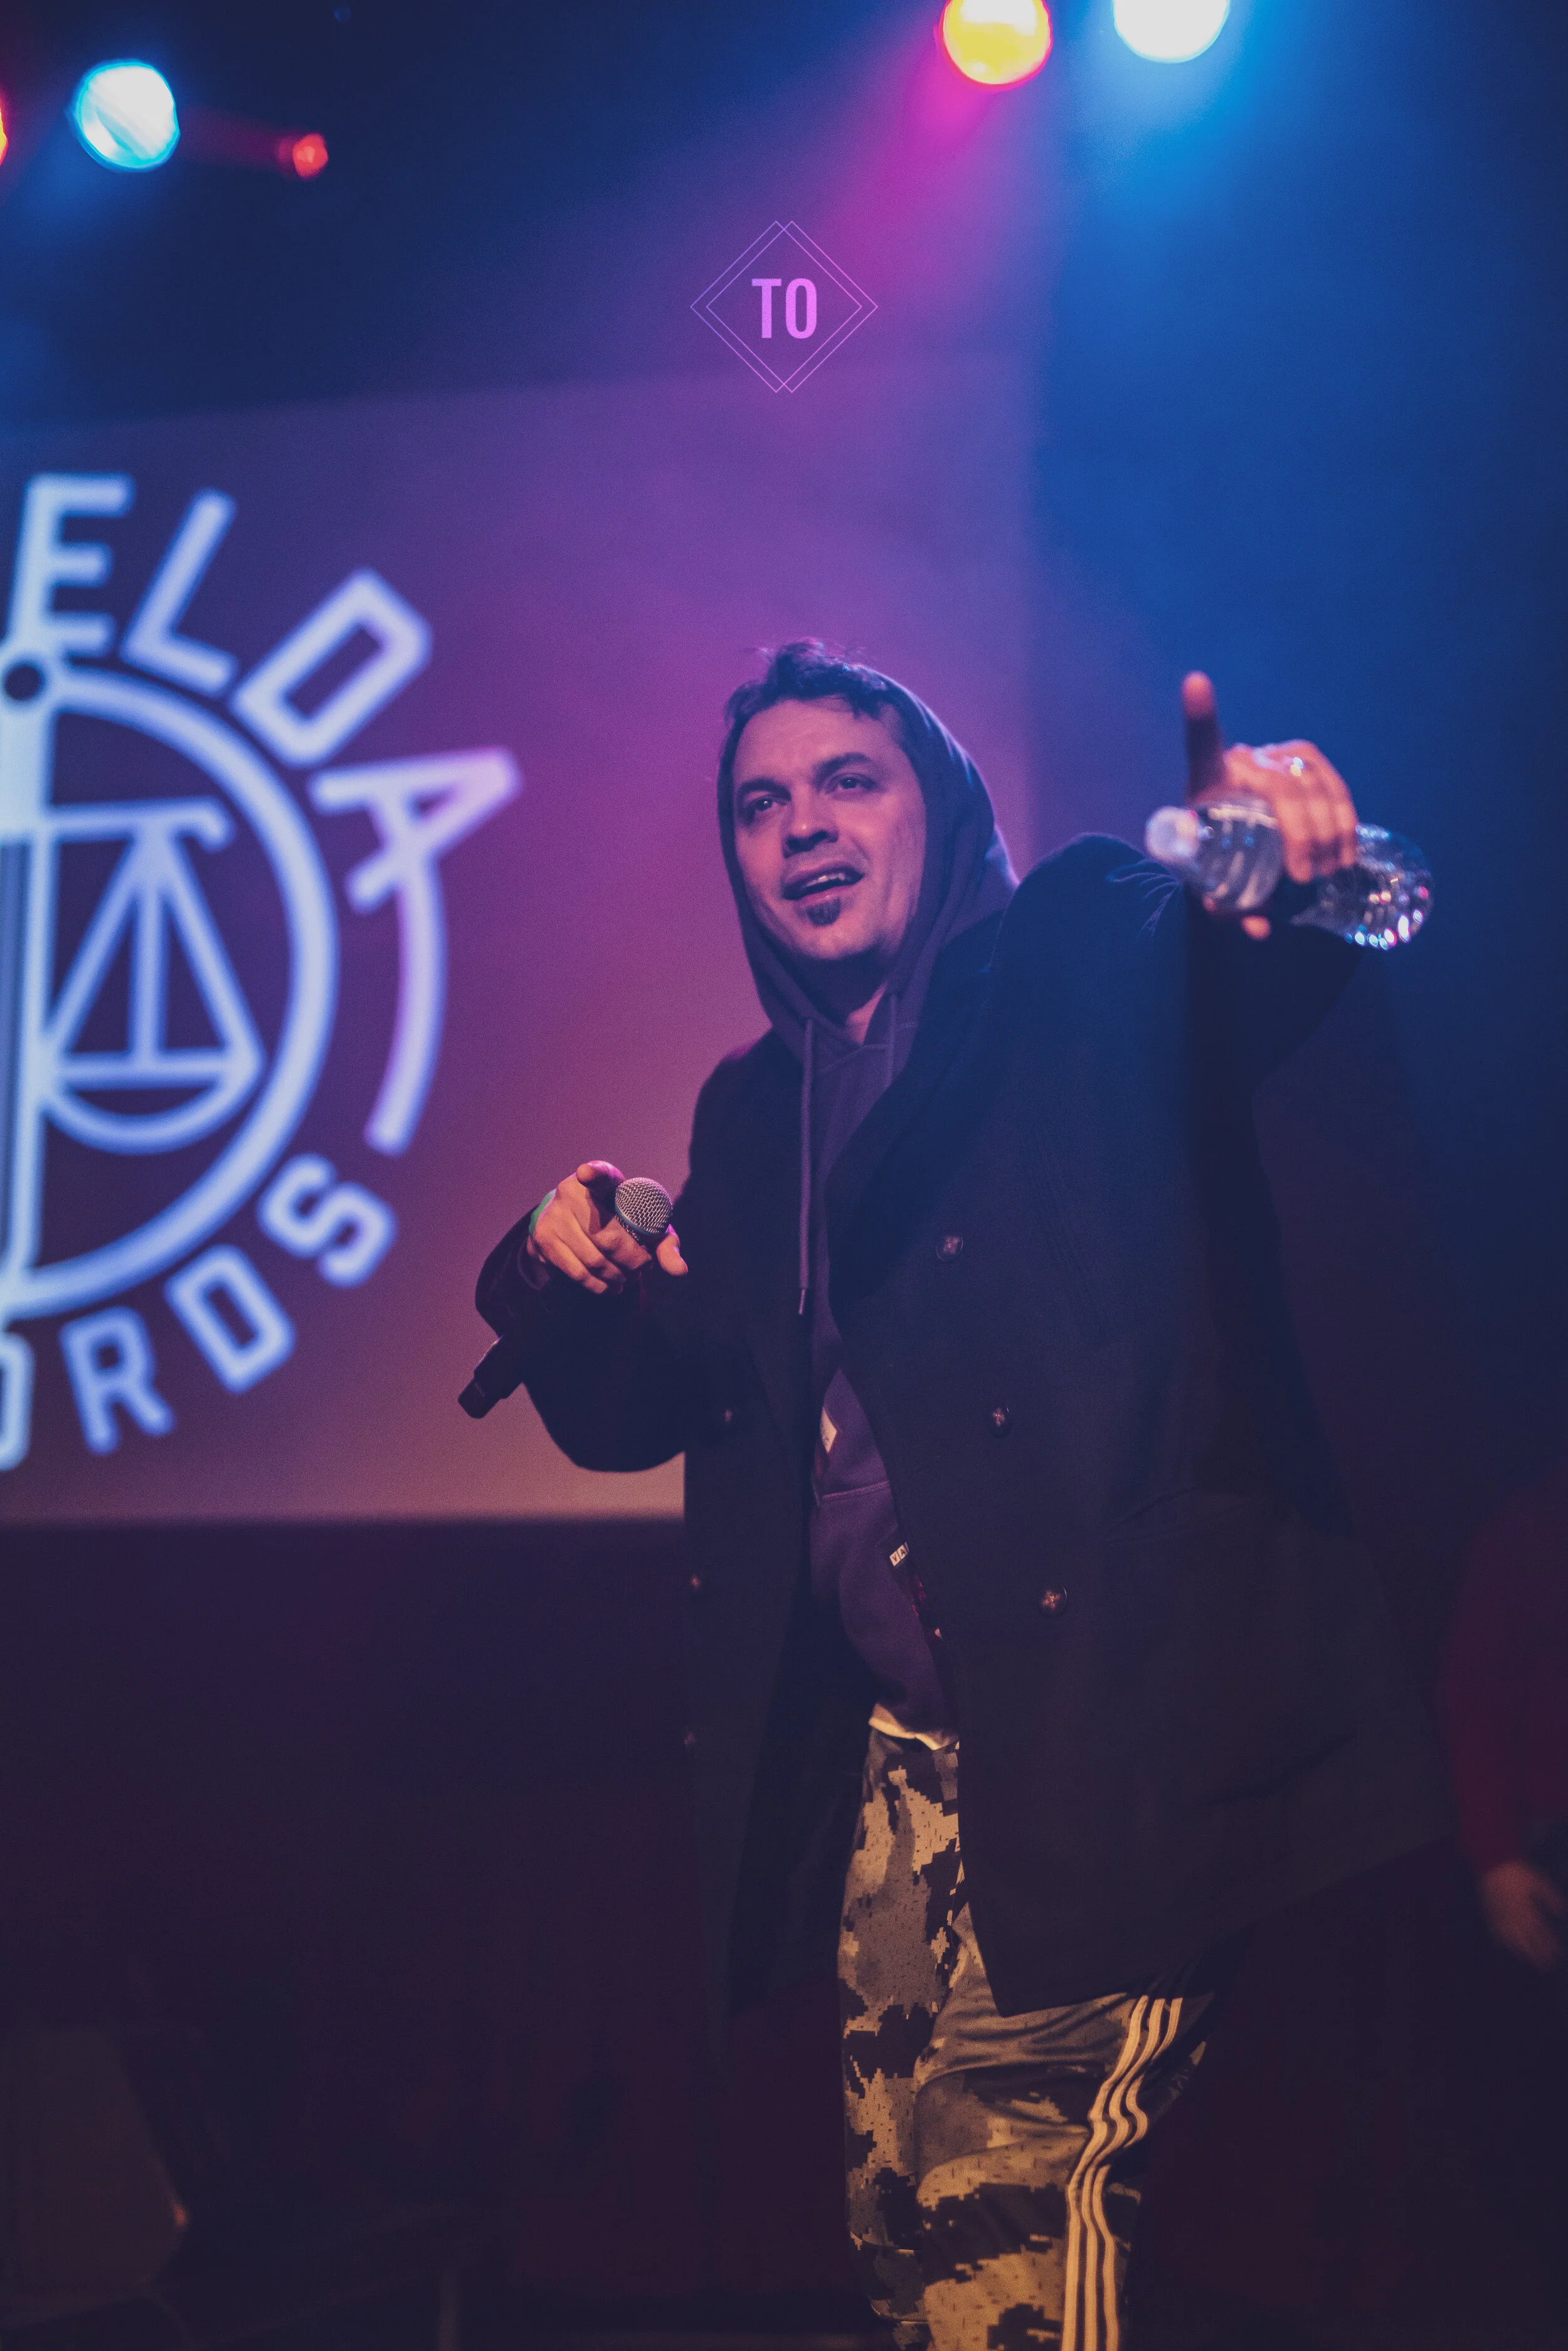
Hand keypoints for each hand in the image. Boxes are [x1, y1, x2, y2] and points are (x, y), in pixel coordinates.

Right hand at [525, 1161, 687, 1293]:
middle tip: (642, 1268)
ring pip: (593, 1260)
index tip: (587, 1173)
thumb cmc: (621, 1219)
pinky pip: (577, 1272)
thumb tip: (680, 1271)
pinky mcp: (544, 1240)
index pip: (598, 1174)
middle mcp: (572, 1192)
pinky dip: (598, 1285)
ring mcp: (554, 1216)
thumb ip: (665, 1243)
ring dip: (617, 1276)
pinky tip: (612, 1285)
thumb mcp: (646, 1223)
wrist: (575, 1218)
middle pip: (607, 1238)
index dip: (593, 1173)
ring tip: (628, 1277)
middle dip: (631, 1261)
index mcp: (603, 1179)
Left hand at [1182, 672, 1359, 938]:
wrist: (1232, 845)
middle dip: (1299, 833)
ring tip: (1328, 871)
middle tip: (1304, 877)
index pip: (1201, 744)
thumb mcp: (1211, 889)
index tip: (1195, 682)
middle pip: (1278, 786)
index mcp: (1206, 782)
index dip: (1200, 714)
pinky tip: (1347, 848)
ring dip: (1327, 829)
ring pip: (1311, 783)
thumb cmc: (1214, 866)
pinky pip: (1331, 782)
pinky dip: (1344, 816)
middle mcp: (1242, 761)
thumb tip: (1259, 928)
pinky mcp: (1305, 764)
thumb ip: (1229, 909)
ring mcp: (1276, 758)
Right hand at [1480, 1858, 1565, 1970]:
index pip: (1539, 1931)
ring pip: (1511, 1937)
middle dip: (1536, 1952)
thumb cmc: (1518, 1871)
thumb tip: (1564, 1911)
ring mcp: (1500, 1914)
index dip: (1548, 1944)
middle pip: (1526, 1938)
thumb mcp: (1538, 1881)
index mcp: (1526, 1907)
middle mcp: (1513, 1914)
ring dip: (1521, 1949)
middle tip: (1545, 1965)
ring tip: (1529, 1959)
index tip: (1555, 1954)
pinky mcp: (1490, 1911)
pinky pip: (1496, 1930)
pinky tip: (1507, 1945)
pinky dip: (1502, 1940)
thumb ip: (1550, 1896)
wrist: (1493, 1861)